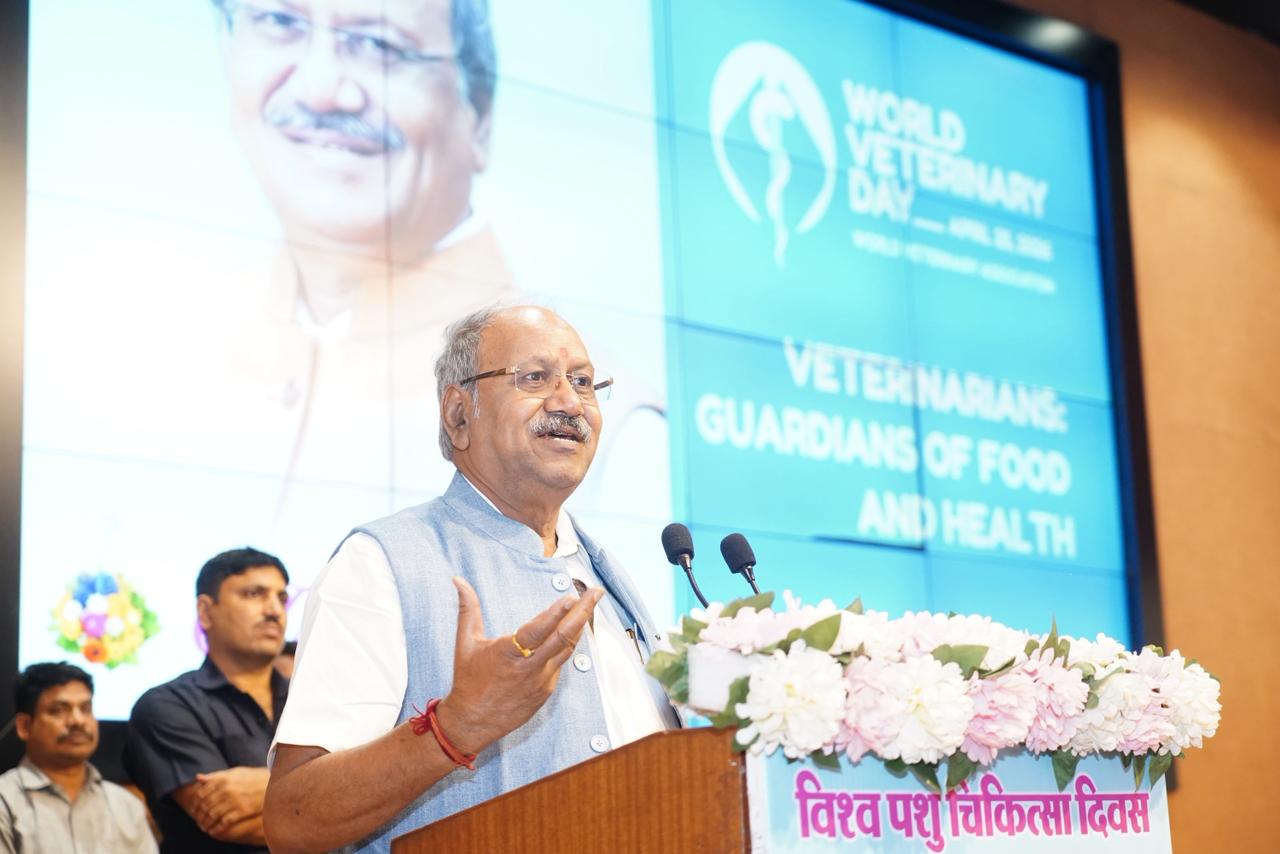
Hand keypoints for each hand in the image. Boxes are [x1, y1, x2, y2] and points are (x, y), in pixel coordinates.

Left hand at [190, 766, 268, 836]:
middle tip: (197, 820)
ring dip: (206, 823)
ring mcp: (234, 800)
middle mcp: (227, 789)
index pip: (201, 793)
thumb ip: (215, 775)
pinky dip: (217, 829)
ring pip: (213, 815)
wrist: (271, 783)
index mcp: (223, 779)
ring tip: (204, 827)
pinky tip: (213, 831)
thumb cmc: (251, 777)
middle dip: (199, 815)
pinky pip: (225, 822)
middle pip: (205, 806)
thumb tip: (198, 778)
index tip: (193, 809)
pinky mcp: (242, 810)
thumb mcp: (234, 772)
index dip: (195, 803)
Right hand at [434, 576, 601, 755]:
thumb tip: (458, 580)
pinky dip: (568, 644)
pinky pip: (561, 663)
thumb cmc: (468, 680)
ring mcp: (541, 681)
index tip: (572, 597)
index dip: (556, 613)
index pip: (538, 630)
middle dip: (583, 612)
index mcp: (508, 654)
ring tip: (590, 605)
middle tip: (596, 593)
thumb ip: (467, 608)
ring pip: (567, 649)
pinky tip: (574, 630)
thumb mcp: (465, 642)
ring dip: (581, 626)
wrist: (472, 722)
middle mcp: (529, 668)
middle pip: (563, 637)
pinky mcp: (546, 691)